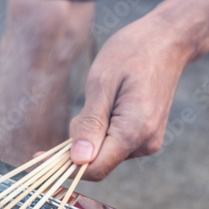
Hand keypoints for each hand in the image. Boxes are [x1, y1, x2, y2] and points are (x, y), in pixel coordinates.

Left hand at [69, 15, 196, 180]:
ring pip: (105, 154)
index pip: (94, 169)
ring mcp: (148, 142)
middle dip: (80, 143)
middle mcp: (145, 143)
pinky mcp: (146, 138)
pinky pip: (115, 145)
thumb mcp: (102, 82)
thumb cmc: (134, 52)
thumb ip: (91, 124)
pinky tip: (112, 105)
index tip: (40, 155)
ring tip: (104, 99)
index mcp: (135, 131)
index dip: (65, 165)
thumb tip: (79, 159)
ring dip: (92, 134)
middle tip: (86, 106)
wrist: (168, 40)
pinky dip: (104, 131)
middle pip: (97, 163)